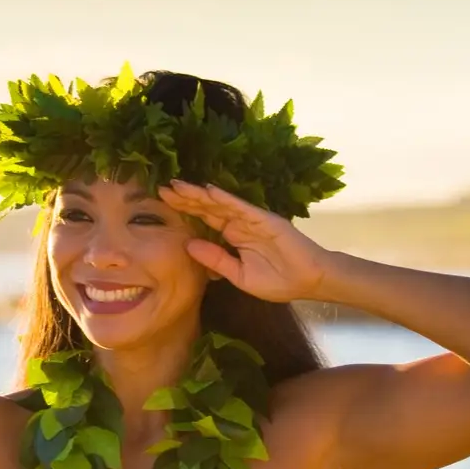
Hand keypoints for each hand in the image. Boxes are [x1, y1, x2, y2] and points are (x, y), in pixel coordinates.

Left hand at [157, 181, 335, 303]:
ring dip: (199, 195)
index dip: (185, 211)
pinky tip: (208, 191)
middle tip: (161, 188)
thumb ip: (216, 260)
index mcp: (233, 237)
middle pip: (207, 208)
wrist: (308, 282)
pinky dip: (225, 199)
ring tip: (177, 186)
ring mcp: (252, 220)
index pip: (204, 220)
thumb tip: (189, 245)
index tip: (163, 203)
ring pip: (220, 204)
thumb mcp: (239, 276)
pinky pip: (241, 208)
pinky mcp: (265, 219)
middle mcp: (240, 224)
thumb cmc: (278, 281)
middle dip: (185, 198)